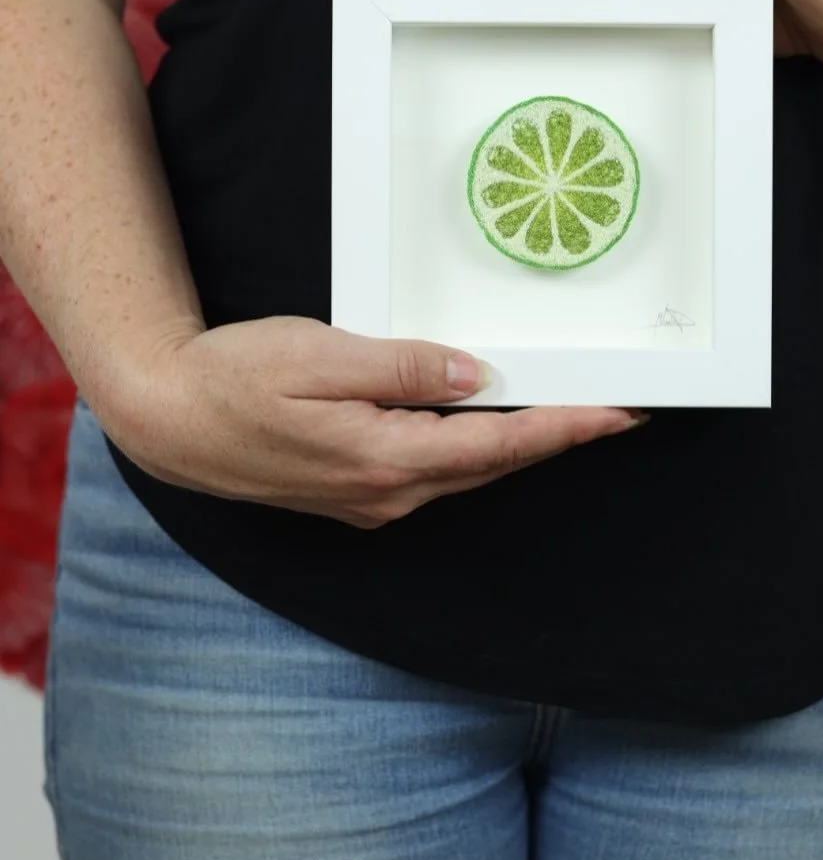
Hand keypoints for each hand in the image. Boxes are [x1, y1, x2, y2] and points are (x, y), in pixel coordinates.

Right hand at [101, 317, 638, 528]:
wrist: (165, 420)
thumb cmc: (230, 379)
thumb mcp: (318, 357)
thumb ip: (405, 368)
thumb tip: (479, 376)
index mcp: (385, 459)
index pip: (501, 445)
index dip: (567, 428)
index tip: (620, 414)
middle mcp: (388, 494)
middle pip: (495, 464)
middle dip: (560, 437)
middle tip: (617, 409)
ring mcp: (372, 503)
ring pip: (468, 472)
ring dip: (522, 445)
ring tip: (571, 413)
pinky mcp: (357, 496)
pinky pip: (437, 474)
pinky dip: (476, 450)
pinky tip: (491, 426)